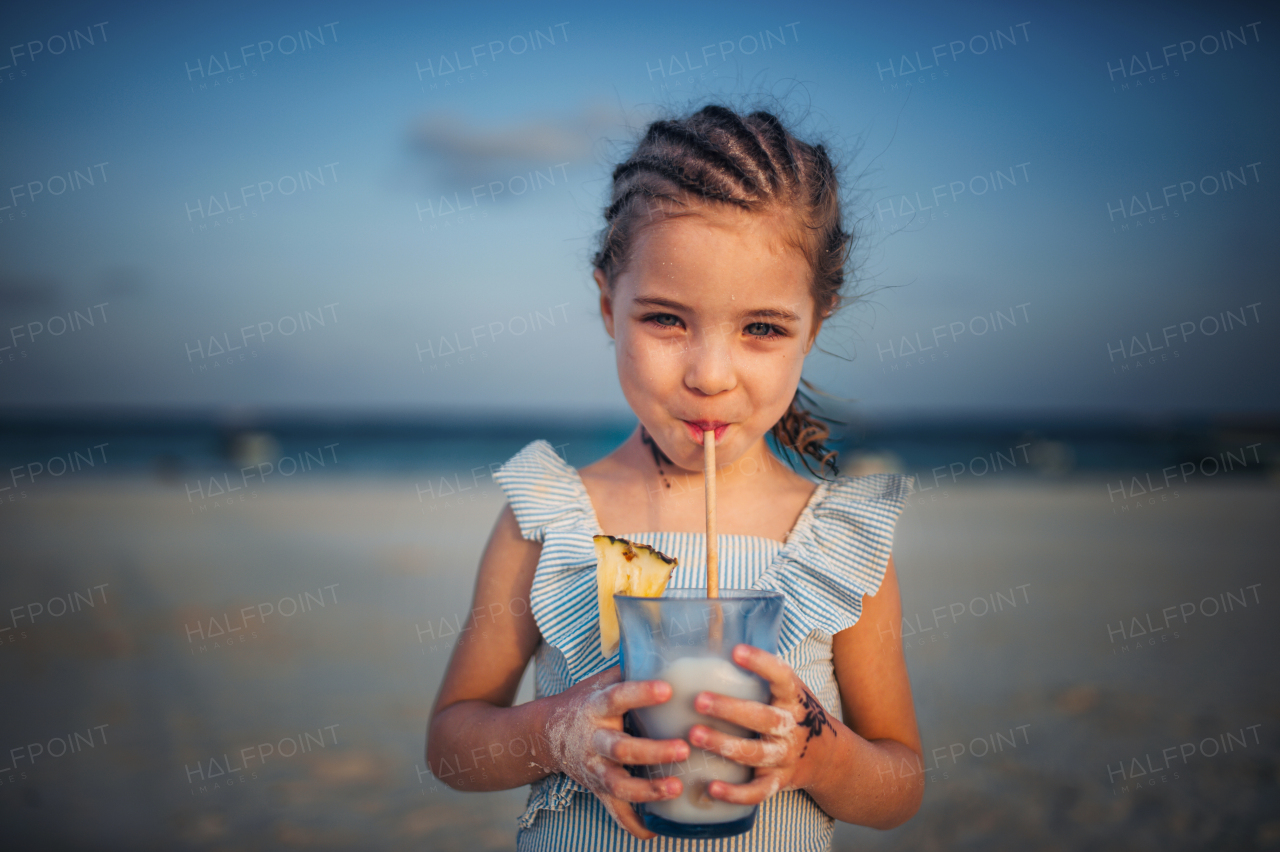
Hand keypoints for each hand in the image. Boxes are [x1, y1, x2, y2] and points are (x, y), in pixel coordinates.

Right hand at [545, 666, 688, 838]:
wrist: (545, 734)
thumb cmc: (584, 703)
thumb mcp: (599, 682)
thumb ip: (629, 669)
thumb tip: (665, 643)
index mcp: (596, 707)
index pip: (618, 697)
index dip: (641, 693)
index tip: (667, 689)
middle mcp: (593, 740)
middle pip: (621, 748)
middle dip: (652, 751)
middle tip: (684, 748)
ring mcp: (594, 768)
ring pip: (618, 784)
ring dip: (647, 789)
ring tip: (676, 789)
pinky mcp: (597, 789)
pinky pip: (614, 810)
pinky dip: (632, 823)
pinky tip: (654, 832)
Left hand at [687, 644, 834, 805]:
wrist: (831, 758)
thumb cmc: (796, 713)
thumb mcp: (789, 689)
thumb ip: (761, 671)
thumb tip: (716, 629)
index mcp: (794, 698)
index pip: (781, 676)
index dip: (760, 662)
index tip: (736, 651)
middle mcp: (792, 727)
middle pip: (762, 718)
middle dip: (729, 710)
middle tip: (699, 700)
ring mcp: (786, 756)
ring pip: (755, 754)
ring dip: (724, 745)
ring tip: (694, 735)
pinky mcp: (778, 781)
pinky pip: (758, 792)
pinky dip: (735, 794)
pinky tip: (710, 787)